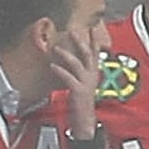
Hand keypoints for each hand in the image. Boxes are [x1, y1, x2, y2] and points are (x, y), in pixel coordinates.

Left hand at [48, 15, 100, 136]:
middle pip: (87, 55)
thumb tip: (71, 61)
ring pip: (77, 64)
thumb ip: (79, 73)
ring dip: (66, 55)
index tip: (93, 27)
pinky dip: (60, 71)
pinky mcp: (79, 91)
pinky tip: (53, 66)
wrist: (85, 120)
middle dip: (80, 42)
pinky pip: (69, 77)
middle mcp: (92, 76)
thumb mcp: (83, 84)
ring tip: (56, 48)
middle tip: (72, 31)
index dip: (94, 40)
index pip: (96, 53)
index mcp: (94, 73)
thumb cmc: (82, 102)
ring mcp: (86, 83)